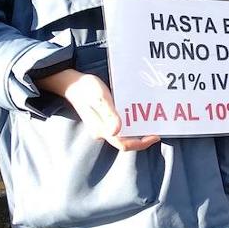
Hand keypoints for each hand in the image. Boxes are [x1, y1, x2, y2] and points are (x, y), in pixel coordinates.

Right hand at [37, 69, 159, 150]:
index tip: (156, 136)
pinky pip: (120, 127)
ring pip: (123, 135)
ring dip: (137, 131)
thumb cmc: (86, 89)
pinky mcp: (103, 120)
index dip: (141, 143)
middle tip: (157, 129)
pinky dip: (131, 124)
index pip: (124, 144)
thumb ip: (109, 114)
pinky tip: (137, 115)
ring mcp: (102, 127)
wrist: (72, 83)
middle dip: (142, 139)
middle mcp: (102, 132)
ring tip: (150, 122)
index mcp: (102, 129)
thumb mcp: (100, 98)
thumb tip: (117, 131)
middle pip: (125, 142)